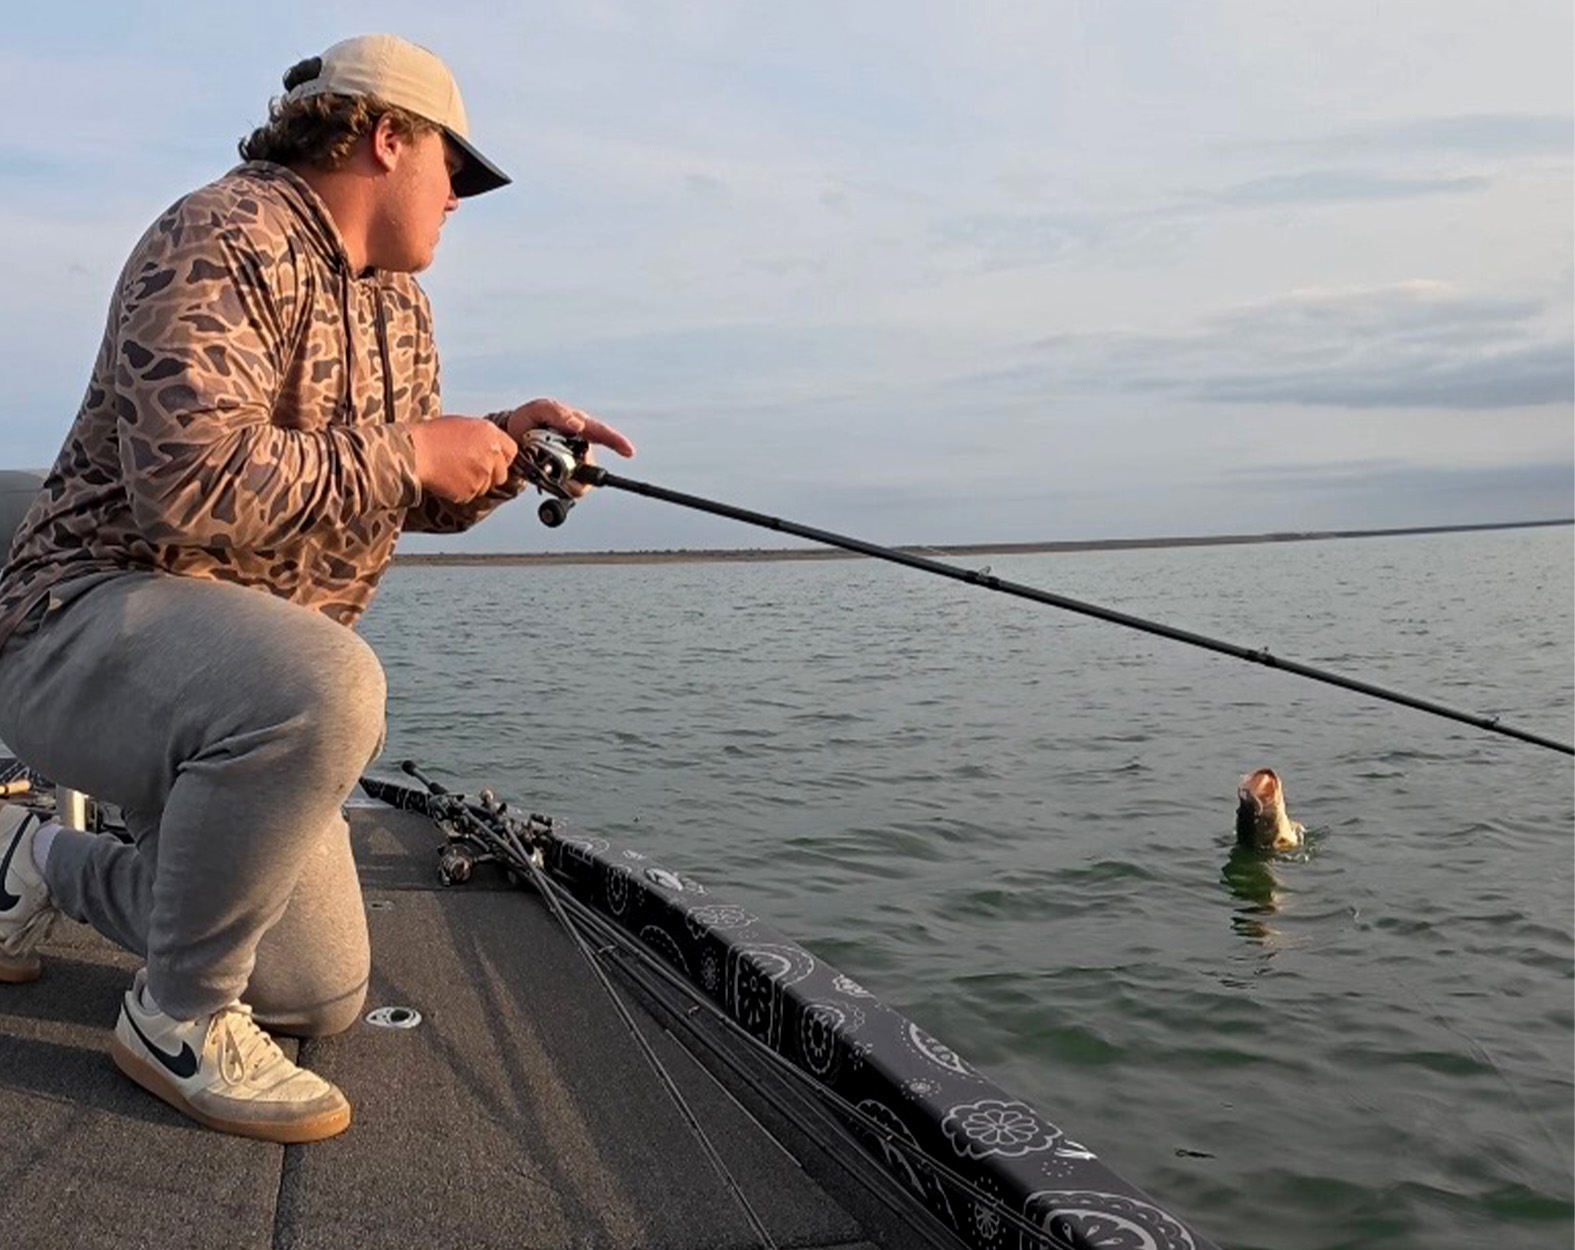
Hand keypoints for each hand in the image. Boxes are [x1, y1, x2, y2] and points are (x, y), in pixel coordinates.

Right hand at [408, 416, 518, 503]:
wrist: (414, 452)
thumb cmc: (432, 435)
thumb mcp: (463, 425)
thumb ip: (484, 437)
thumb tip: (494, 448)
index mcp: (490, 433)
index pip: (511, 451)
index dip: (502, 458)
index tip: (493, 461)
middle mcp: (491, 453)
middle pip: (502, 474)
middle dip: (490, 475)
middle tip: (470, 470)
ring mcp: (482, 473)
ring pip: (486, 487)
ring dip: (474, 483)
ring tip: (454, 471)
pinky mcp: (471, 490)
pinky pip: (471, 495)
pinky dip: (460, 491)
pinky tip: (447, 479)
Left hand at [503, 398, 634, 497]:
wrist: (511, 438)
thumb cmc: (527, 421)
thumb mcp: (537, 411)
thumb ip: (557, 413)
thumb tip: (578, 425)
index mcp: (578, 425)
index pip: (602, 433)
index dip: (617, 442)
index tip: (628, 451)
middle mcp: (581, 445)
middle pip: (590, 465)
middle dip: (572, 469)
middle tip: (547, 463)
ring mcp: (574, 463)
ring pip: (580, 482)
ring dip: (562, 479)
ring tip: (542, 468)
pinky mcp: (567, 478)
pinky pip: (570, 490)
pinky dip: (558, 487)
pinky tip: (545, 477)